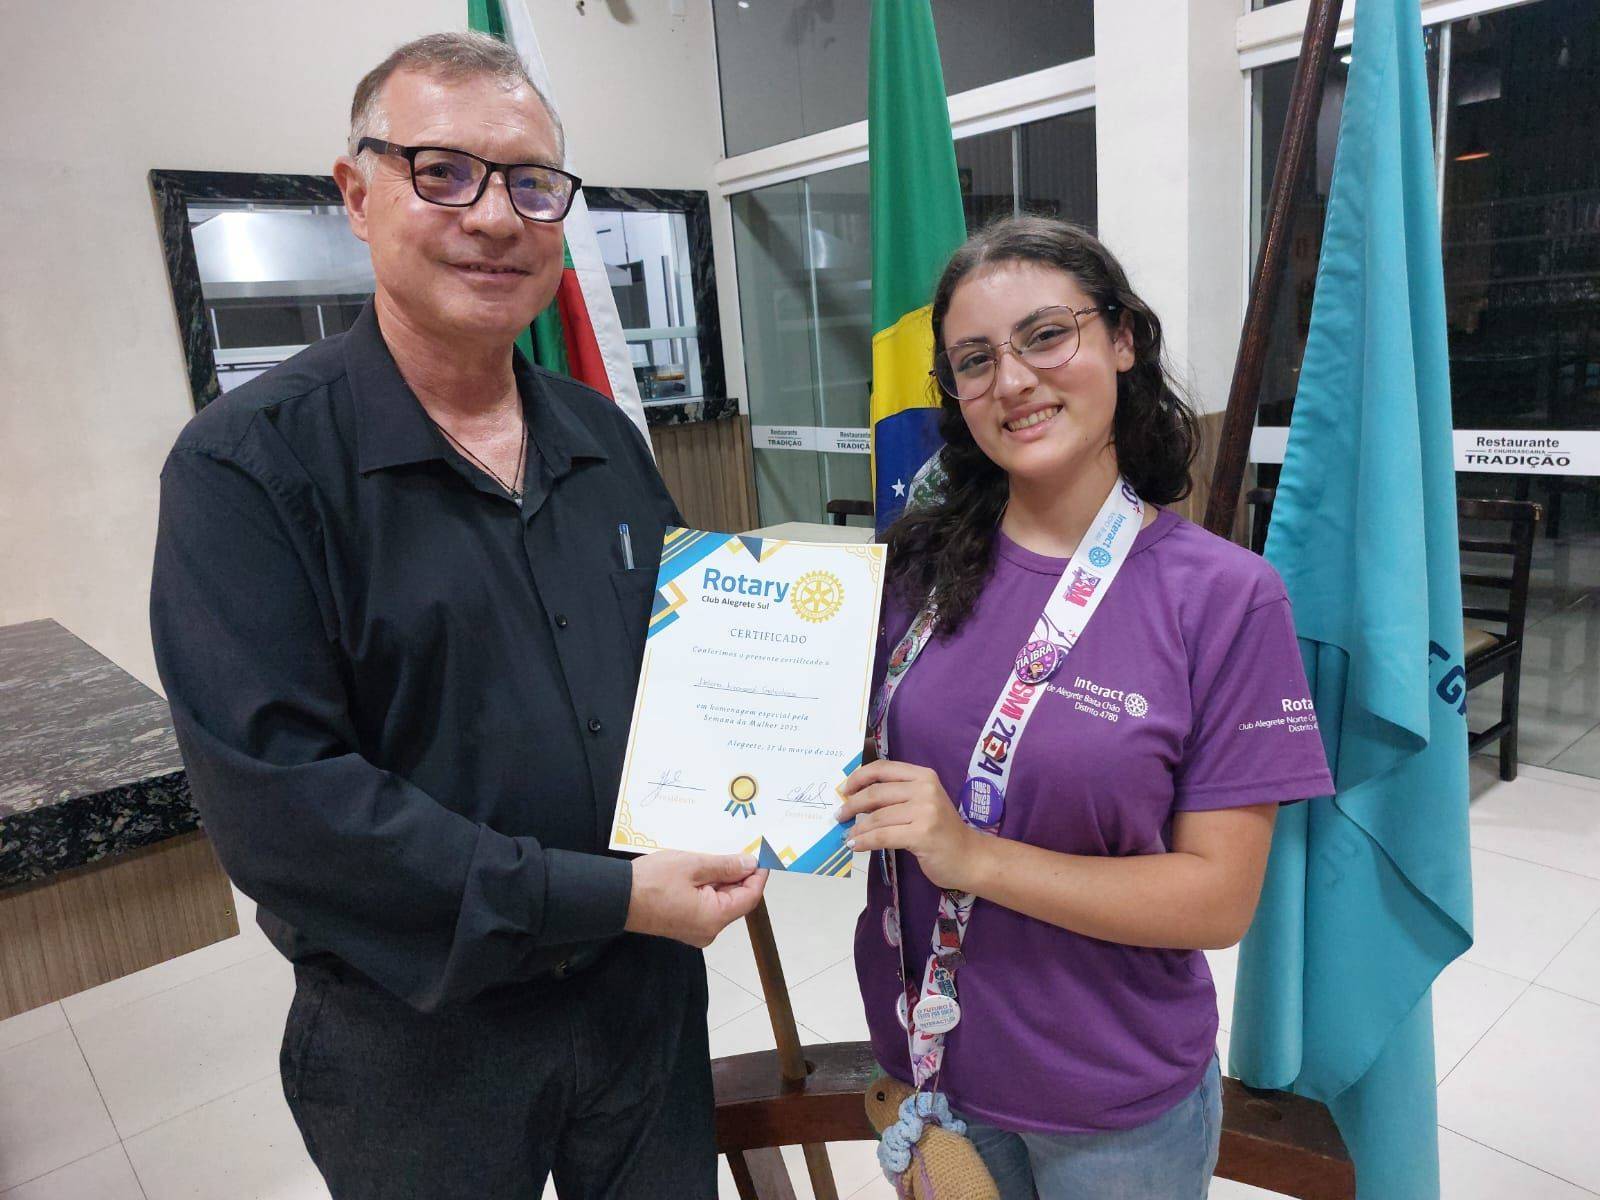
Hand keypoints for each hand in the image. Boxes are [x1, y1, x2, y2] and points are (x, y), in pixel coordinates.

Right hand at [624, 851, 768, 947]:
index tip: (762, 855)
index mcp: (714, 917)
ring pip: (721, 902)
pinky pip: (707, 905)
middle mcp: (709, 930)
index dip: (759, 875)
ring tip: (724, 854)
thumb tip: (750, 865)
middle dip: (741, 876)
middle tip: (743, 849)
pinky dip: (710, 887)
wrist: (616, 898)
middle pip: (736, 901)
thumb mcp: (693, 865)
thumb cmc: (652, 881)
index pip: (750, 897)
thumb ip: (725, 866)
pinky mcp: (685, 925)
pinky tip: (706, 868)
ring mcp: (696, 930)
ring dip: (725, 880)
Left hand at [837, 759, 983, 891]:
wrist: (970, 857)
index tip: (844, 789)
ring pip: (877, 817)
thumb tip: (857, 799)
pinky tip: (854, 845)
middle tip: (840, 815)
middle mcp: (924, 789)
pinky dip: (864, 841)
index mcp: (923, 776)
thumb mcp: (922, 804)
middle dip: (852, 804)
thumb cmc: (942, 831)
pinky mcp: (922, 834)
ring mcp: (925, 811)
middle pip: (876, 793)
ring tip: (847, 835)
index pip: (882, 769)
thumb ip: (897, 797)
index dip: (858, 777)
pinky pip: (882, 836)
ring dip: (856, 828)